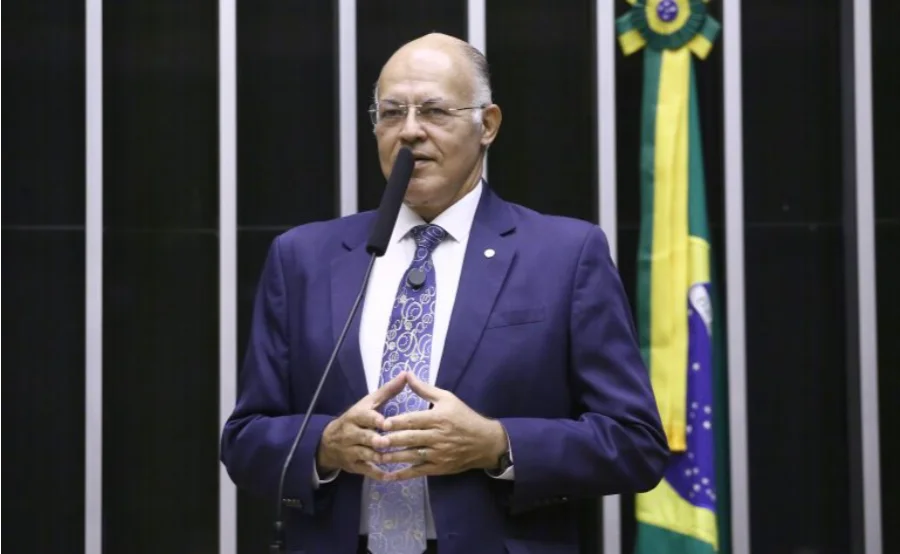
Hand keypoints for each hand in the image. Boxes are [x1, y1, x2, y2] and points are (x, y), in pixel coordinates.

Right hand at [316, 372, 407, 480]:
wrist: (330, 442)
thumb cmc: (357, 419)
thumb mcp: (369, 403)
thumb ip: (388, 391)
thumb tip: (406, 374)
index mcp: (357, 416)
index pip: (364, 417)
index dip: (374, 420)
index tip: (384, 422)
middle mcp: (352, 433)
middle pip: (364, 437)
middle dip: (375, 440)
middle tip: (387, 442)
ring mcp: (352, 450)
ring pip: (365, 454)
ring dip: (379, 457)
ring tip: (393, 459)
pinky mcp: (354, 465)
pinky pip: (366, 470)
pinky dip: (377, 474)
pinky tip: (390, 477)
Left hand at [378, 372, 507, 479]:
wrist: (485, 442)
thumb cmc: (464, 417)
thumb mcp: (447, 398)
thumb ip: (425, 389)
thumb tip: (407, 375)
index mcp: (438, 418)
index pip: (414, 420)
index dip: (397, 422)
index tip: (382, 423)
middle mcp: (437, 437)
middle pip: (411, 439)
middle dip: (392, 440)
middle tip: (374, 441)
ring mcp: (438, 454)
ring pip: (412, 456)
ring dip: (394, 457)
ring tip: (377, 456)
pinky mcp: (439, 468)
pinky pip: (419, 472)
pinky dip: (404, 474)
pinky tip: (389, 475)